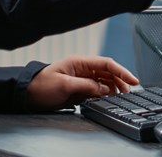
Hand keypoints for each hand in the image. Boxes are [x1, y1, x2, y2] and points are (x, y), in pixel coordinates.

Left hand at [25, 56, 139, 109]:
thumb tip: (105, 88)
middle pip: (108, 72)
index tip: (133, 80)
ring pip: (104, 81)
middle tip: (128, 92)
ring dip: (113, 88)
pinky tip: (107, 99)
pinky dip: (104, 94)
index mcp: (80, 62)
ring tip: (119, 97)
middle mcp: (83, 69)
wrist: (28, 94)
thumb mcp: (64, 85)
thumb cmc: (42, 86)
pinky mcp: (80, 88)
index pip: (106, 63)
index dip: (122, 71)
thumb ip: (87, 85)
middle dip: (120, 81)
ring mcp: (82, 78)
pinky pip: (97, 89)